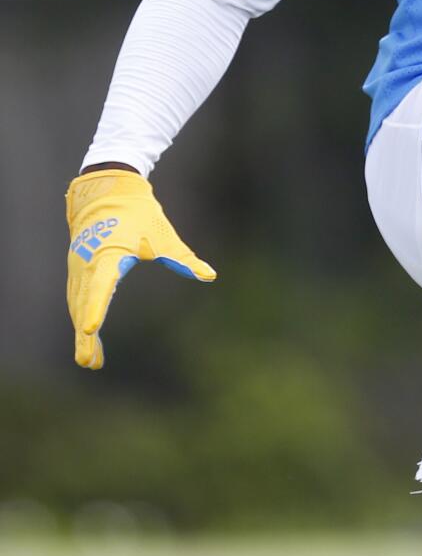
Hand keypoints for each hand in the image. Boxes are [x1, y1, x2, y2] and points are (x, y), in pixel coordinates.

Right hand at [66, 168, 215, 368]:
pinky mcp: (78, 269)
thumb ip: (183, 258)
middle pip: (83, 304)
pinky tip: (89, 337)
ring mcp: (79, 267)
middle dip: (85, 336)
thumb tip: (210, 275)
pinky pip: (77, 297)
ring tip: (91, 360)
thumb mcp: (163, 236)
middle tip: (90, 363)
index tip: (90, 329)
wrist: (109, 192)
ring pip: (78, 304)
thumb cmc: (139, 214)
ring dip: (81, 331)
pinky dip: (81, 317)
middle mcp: (88, 263)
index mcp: (108, 254)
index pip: (100, 285)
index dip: (95, 307)